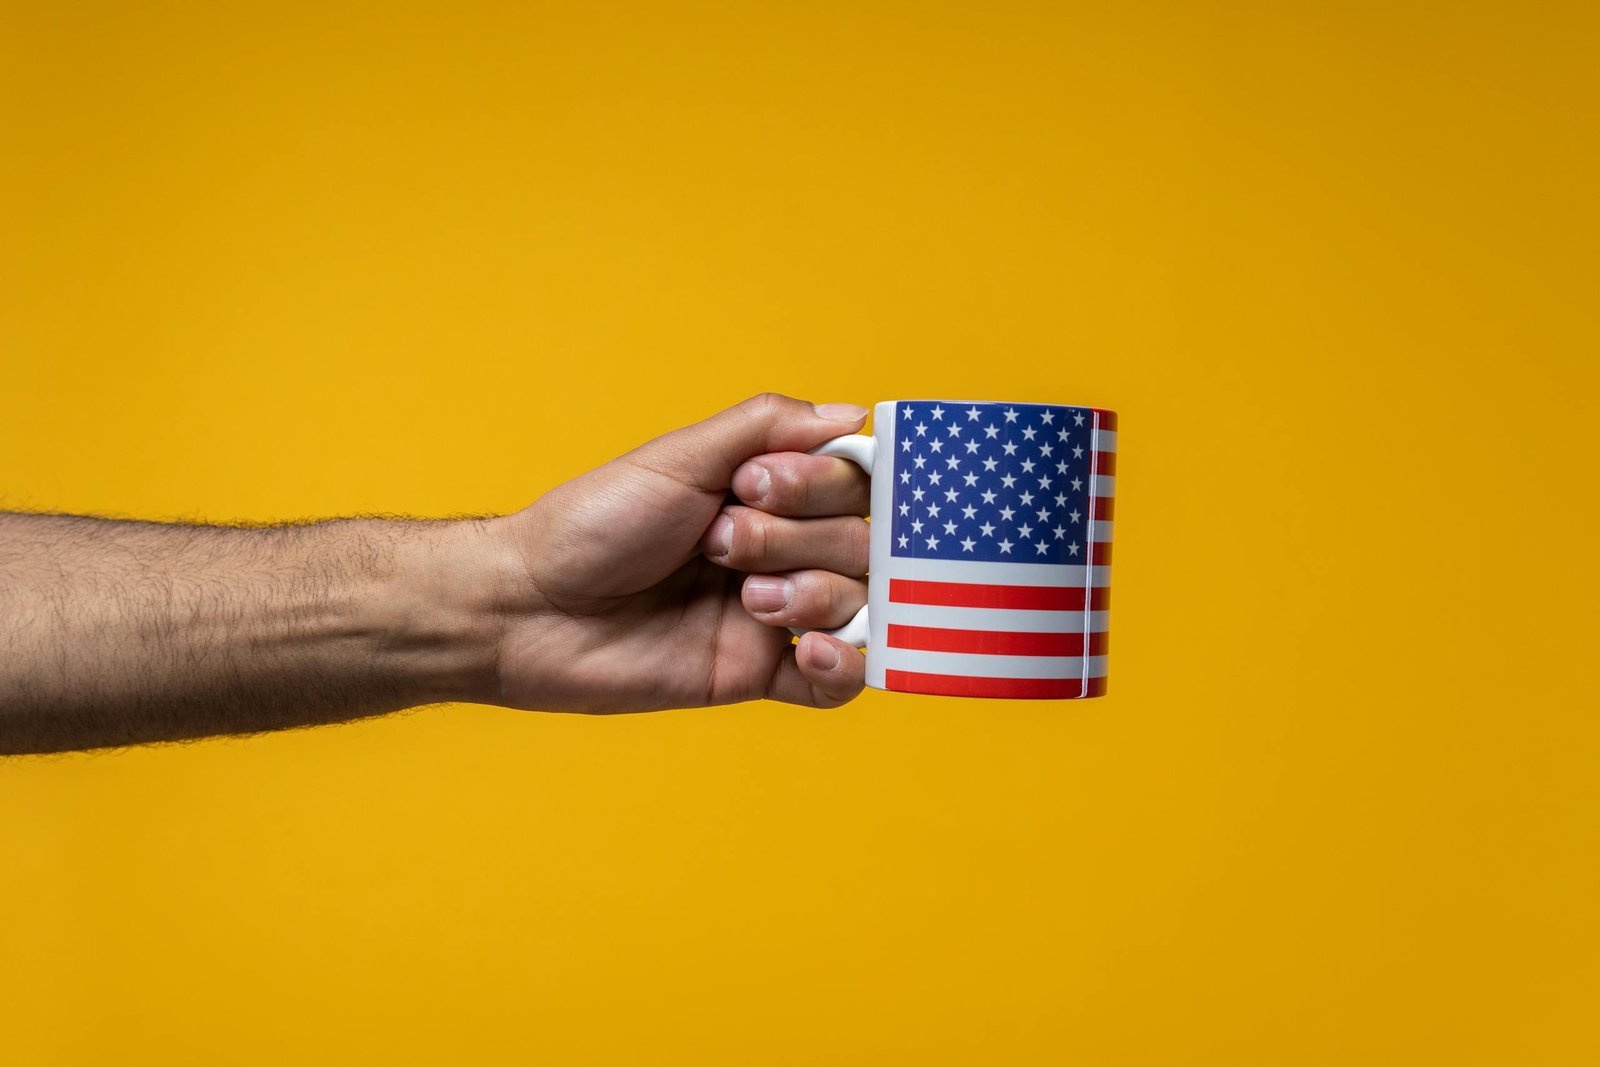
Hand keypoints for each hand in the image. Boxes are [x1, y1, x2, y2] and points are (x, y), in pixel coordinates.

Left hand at [484, 393, 871, 711]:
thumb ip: (767, 427)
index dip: (825, 484)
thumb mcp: (679, 457)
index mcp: (767, 493)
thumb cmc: (592, 524)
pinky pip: (836, 683)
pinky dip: (843, 667)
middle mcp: (780, 550)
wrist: (528, 609)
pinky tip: (811, 650)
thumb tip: (854, 414)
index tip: (758, 483)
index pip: (851, 483)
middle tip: (721, 543)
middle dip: (800, 539)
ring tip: (747, 600)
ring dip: (814, 595)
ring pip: (856, 604)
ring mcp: (772, 614)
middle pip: (859, 543)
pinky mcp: (756, 674)